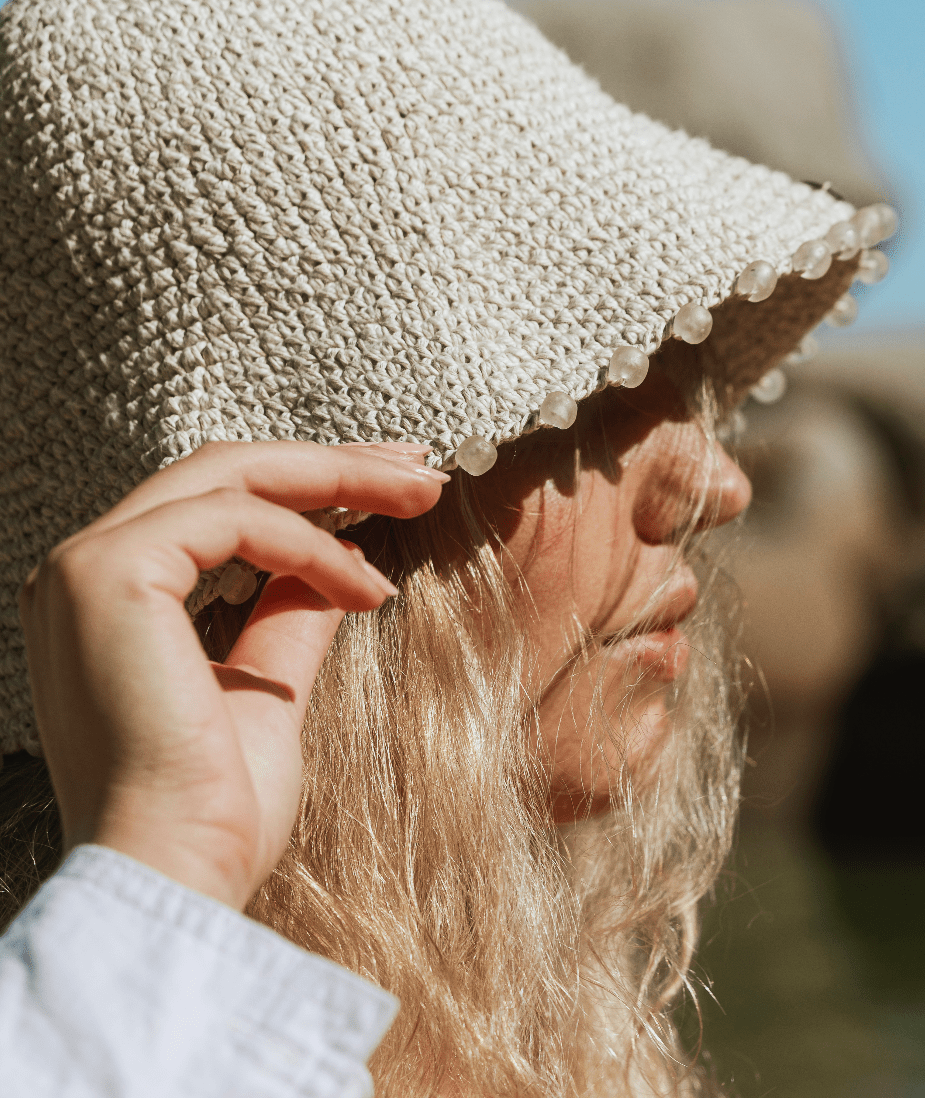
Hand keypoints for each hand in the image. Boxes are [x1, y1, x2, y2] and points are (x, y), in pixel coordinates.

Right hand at [18, 441, 447, 909]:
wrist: (175, 880)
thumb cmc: (215, 812)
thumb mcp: (269, 691)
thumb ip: (288, 617)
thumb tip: (337, 565)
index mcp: (112, 597)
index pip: (217, 503)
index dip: (308, 484)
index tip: (389, 486)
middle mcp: (83, 568)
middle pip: (225, 471)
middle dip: (332, 464)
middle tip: (419, 466)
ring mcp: (87, 566)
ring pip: (232, 476)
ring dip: (338, 481)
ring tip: (421, 496)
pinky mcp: (110, 573)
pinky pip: (235, 521)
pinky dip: (312, 545)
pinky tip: (368, 587)